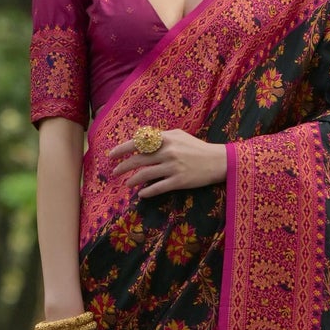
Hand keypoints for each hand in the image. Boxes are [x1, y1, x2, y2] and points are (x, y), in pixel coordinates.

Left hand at [108, 129, 227, 198]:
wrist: (218, 161)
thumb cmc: (197, 147)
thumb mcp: (179, 135)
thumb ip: (161, 136)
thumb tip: (142, 139)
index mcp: (166, 139)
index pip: (138, 142)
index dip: (122, 149)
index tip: (111, 155)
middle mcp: (167, 152)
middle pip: (138, 160)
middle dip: (123, 166)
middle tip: (114, 172)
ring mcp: (173, 167)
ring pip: (145, 175)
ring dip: (132, 180)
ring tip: (127, 183)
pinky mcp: (179, 181)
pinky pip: (158, 188)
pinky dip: (147, 192)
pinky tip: (141, 194)